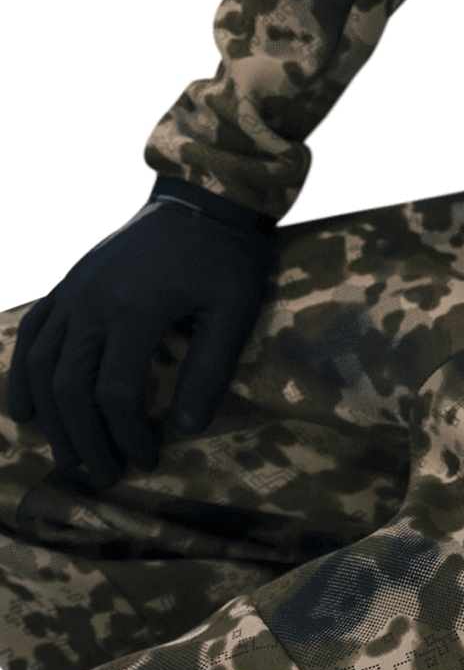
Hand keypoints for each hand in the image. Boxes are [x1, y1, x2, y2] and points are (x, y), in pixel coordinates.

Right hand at [5, 186, 274, 488]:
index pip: (114, 394)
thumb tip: (189, 430)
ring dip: (51, 418)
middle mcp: (92, 301)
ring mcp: (75, 289)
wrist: (207, 195)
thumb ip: (212, 369)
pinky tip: (26, 410)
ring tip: (71, 455)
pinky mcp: (70, 281)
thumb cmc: (228, 254)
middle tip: (104, 473)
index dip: (126, 435)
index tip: (147, 460)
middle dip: (84, 439)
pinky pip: (33, 332)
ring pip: (40, 366)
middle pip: (69, 388)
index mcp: (135, 308)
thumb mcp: (235, 307)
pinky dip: (21, 374)